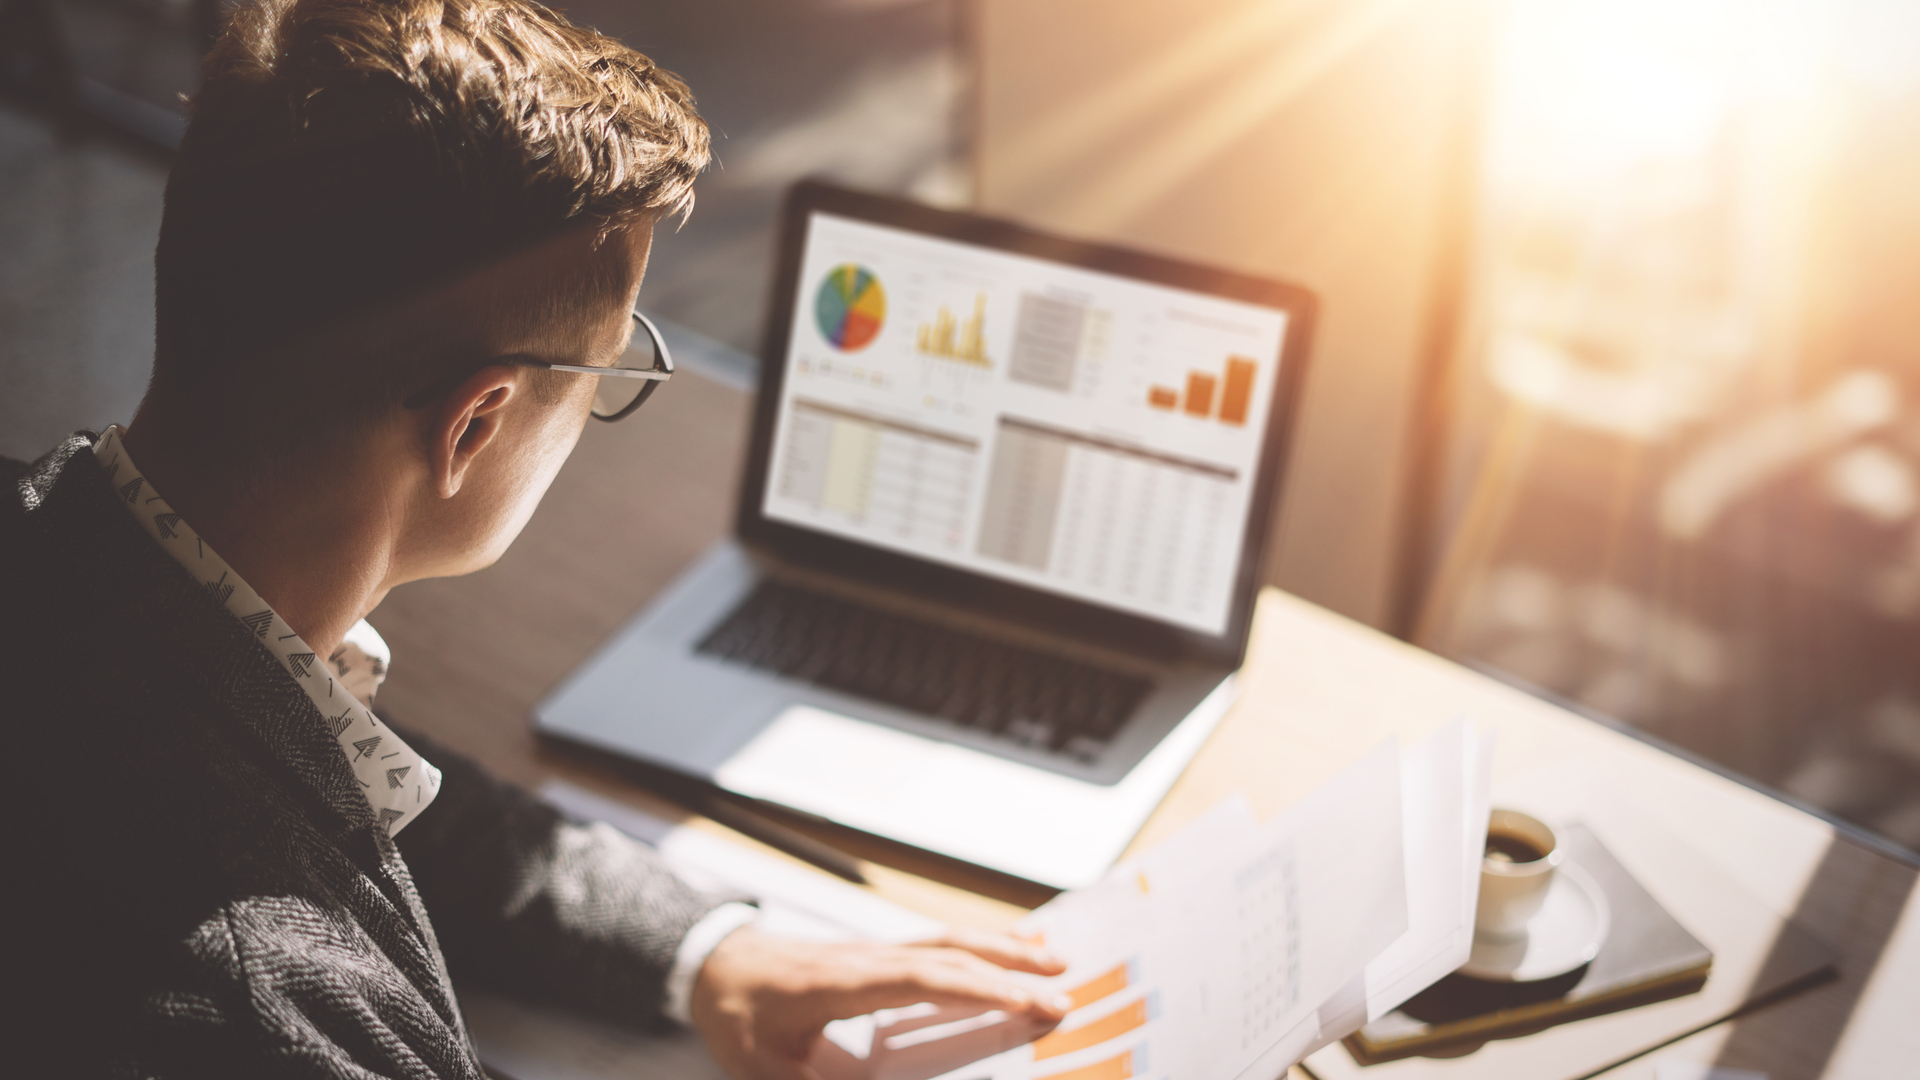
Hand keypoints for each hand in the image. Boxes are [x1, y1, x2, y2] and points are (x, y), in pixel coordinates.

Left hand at [689, 925, 1070, 1079]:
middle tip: (1066, 990)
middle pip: (950, 954)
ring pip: (949, 940)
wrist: (714, 966)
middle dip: (1010, 971)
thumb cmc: (737, 1015)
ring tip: (1052, 957)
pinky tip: (1007, 947)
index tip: (1028, 1004)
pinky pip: (937, 944)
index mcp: (847, 983)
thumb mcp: (765, 1067)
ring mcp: (876, 951)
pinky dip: (979, 944)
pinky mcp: (878, 954)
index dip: (980, 989)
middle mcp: (871, 958)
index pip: (927, 980)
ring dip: (1002, 947)